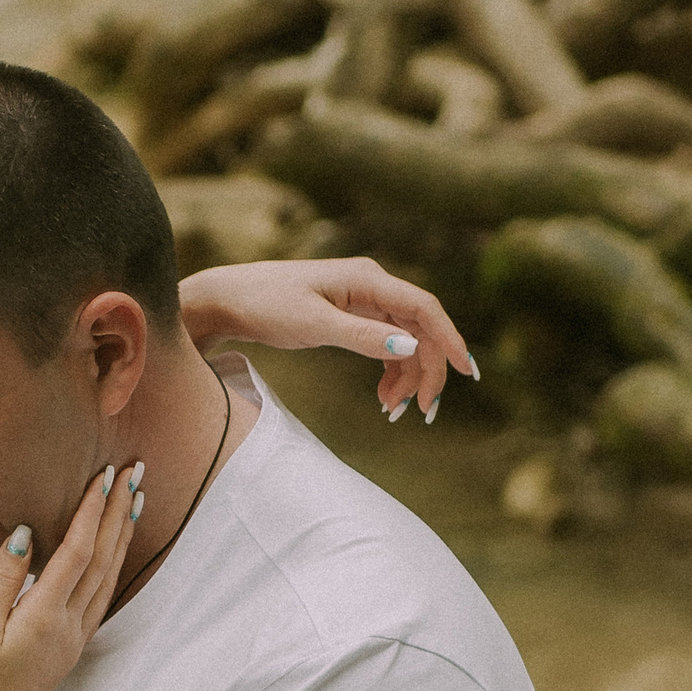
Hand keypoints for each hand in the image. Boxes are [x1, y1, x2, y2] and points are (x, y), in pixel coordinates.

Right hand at [0, 462, 139, 690]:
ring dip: (121, 534)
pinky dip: (113, 563)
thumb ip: (3, 578)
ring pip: (108, 576)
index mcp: (44, 615)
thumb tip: (23, 532)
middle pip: (102, 558)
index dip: (90, 510)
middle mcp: (69, 623)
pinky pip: (101, 593)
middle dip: (117, 512)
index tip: (103, 475)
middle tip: (134, 472)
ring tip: (133, 500)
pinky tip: (114, 548)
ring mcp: (74, 635)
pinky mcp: (72, 644)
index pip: (76, 551)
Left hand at [181, 256, 476, 423]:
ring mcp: (363, 300)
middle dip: (427, 369)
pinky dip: (390, 371)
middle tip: (424, 411)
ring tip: (396, 411)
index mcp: (368, 279)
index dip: (449, 339)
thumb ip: (362, 335)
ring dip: (408, 375)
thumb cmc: (265, 305)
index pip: (425, 308)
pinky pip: (387, 344)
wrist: (227, 301)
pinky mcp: (352, 315)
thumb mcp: (313, 324)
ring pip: (405, 339)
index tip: (465, 373)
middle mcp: (372, 285)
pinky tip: (385, 397)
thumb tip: (411, 345)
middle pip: (420, 328)